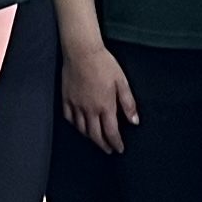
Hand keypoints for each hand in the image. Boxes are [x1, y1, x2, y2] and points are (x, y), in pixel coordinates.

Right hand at [61, 39, 136, 154]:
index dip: (116, 143)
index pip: (111, 132)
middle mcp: (89, 109)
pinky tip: (79, 125)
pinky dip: (75, 125)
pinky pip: (69, 118)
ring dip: (90, 137)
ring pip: (81, 129)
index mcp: (105, 106)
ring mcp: (76, 105)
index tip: (119, 149)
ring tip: (96, 139)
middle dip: (103, 145)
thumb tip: (134, 121)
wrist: (82, 52)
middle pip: (95, 135)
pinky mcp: (66, 99)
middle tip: (108, 150)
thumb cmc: (104, 64)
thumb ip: (128, 103)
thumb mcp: (122, 82)